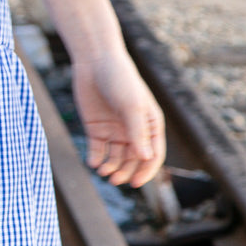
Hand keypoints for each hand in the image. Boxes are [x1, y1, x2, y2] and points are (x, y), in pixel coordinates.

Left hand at [70, 49, 165, 188]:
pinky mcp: (96, 129)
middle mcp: (133, 131)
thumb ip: (137, 132)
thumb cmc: (120, 80)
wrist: (95, 61)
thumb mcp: (131, 106)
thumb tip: (146, 158)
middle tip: (114, 179)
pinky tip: (93, 162)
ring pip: (116, 159)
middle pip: (133, 161)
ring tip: (102, 171)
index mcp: (150, 125)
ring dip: (111, 168)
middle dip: (125, 172)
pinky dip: (96, 159)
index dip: (146, 171)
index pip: (152, 155)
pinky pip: (98, 151)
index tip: (136, 183)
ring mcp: (114, 130)